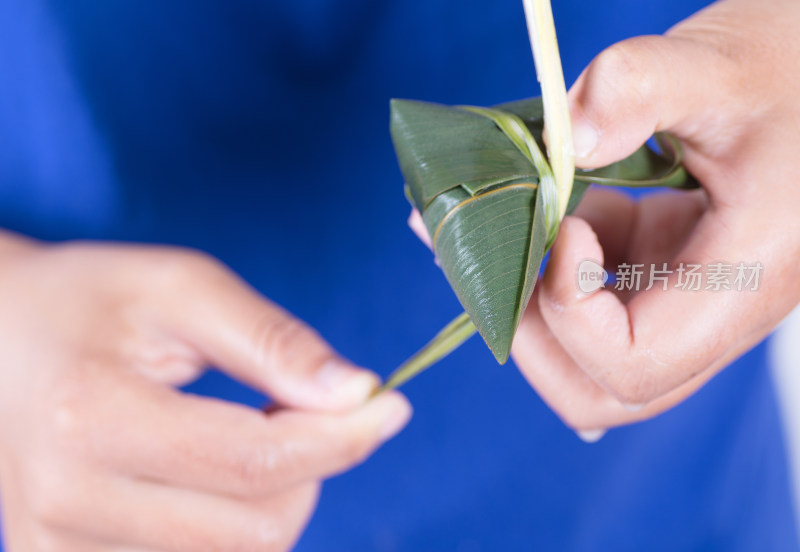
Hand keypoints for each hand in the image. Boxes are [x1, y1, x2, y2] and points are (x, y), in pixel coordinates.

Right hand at [0, 235, 410, 550]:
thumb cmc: (89, 301)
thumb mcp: (180, 288)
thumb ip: (271, 341)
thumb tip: (357, 393)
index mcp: (93, 420)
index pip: (256, 462)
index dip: (343, 439)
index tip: (391, 406)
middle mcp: (67, 506)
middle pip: (257, 529)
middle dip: (313, 467)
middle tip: (302, 407)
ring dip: (276, 496)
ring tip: (246, 430)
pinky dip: (234, 525)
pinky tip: (216, 473)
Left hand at [512, 0, 799, 439]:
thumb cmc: (777, 75)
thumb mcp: (714, 67)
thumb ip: (639, 87)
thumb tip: (569, 141)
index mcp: (745, 280)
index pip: (634, 364)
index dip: (572, 312)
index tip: (566, 229)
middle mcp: (717, 315)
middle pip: (604, 392)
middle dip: (537, 334)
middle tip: (521, 255)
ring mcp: (687, 307)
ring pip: (595, 366)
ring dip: (546, 307)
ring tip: (558, 225)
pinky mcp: (667, 286)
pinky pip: (602, 319)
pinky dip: (566, 279)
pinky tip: (588, 216)